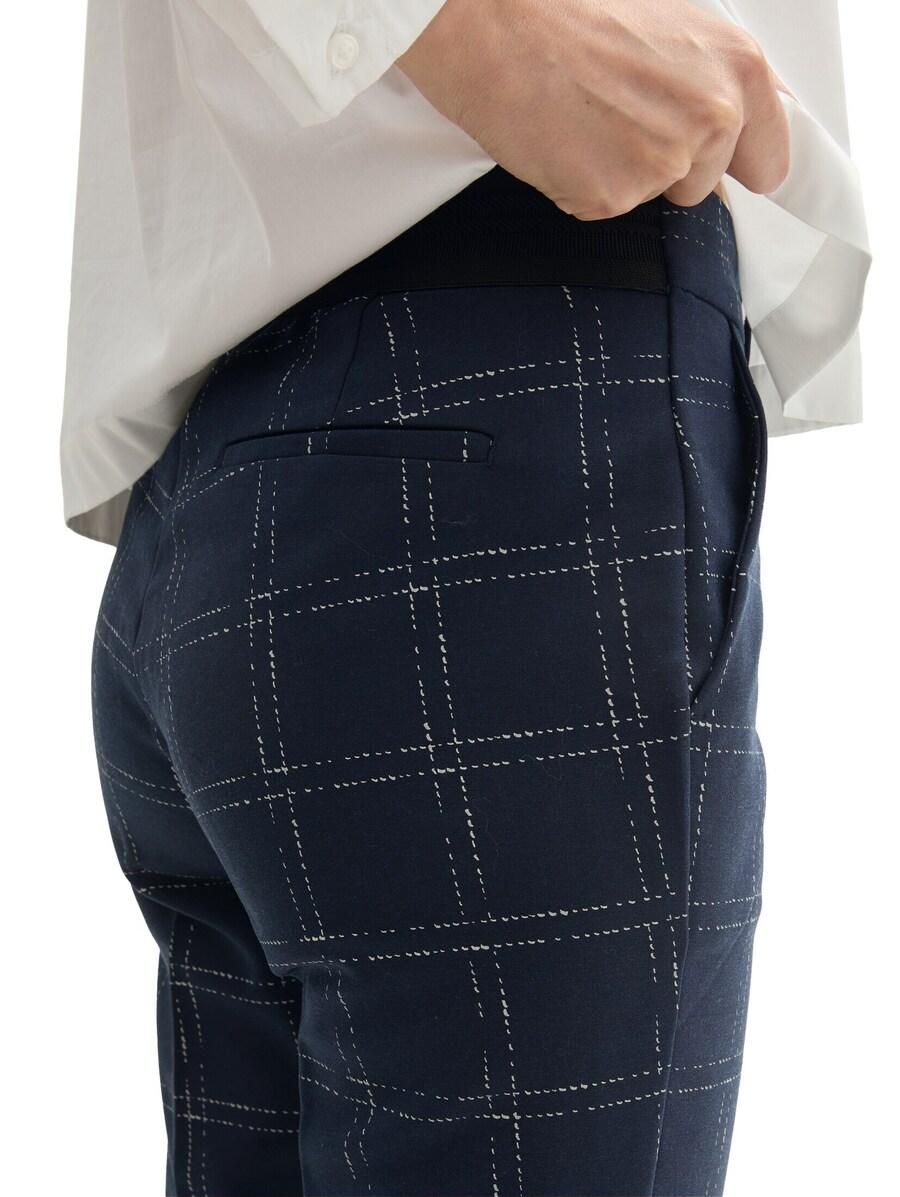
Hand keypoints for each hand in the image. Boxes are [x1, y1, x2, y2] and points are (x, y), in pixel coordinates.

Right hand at [397, 0, 790, 218]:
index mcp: (738, 70)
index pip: (770, 161)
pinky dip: (580, 183)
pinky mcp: (612, 194)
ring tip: (586, 118)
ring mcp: (662, 162)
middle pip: (702, 186)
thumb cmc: (574, 16)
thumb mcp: (674, 28)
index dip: (739, 165)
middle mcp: (712, 118)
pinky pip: (602, 207)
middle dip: (664, 164)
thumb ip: (714, 81)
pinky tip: (563, 138)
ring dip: (619, 172)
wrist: (501, 28)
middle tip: (619, 114)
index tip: (730, 170)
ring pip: (649, 197)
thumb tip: (732, 124)